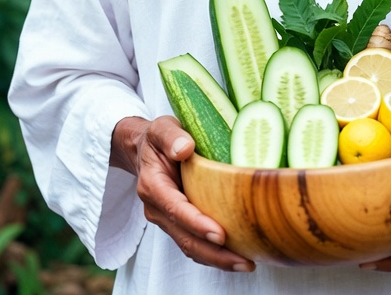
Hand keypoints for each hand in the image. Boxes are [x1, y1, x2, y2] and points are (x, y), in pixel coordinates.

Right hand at [111, 115, 254, 272]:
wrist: (143, 150)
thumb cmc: (157, 138)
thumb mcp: (161, 128)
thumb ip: (171, 136)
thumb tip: (185, 148)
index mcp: (153, 185)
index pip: (175, 209)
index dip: (196, 223)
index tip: (220, 234)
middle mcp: (157, 208)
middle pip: (185, 238)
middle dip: (214, 253)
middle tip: (244, 261)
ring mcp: (166, 219)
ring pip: (190, 246)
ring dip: (217, 259)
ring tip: (246, 263)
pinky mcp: (177, 223)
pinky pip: (194, 243)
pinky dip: (213, 253)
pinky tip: (236, 255)